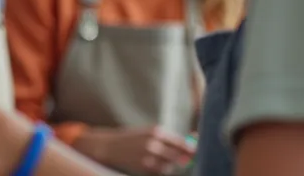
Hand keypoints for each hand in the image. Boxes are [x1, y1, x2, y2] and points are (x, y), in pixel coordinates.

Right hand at [74, 126, 194, 174]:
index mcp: (156, 131)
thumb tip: (189, 150)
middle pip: (178, 156)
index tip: (194, 153)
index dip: (191, 150)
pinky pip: (160, 172)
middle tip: (180, 159)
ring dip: (168, 165)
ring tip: (156, 159)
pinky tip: (149, 164)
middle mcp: (153, 143)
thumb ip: (168, 141)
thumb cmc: (132, 138)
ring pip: (169, 166)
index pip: (182, 143)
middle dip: (181, 159)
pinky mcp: (144, 167)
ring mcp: (148, 156)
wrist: (109, 146)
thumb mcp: (148, 133)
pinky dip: (159, 170)